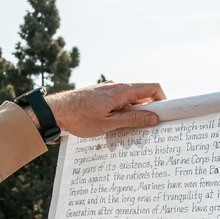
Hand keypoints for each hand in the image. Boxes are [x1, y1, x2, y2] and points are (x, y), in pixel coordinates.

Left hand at [43, 81, 165, 137]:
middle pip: (142, 96)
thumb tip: (154, 118)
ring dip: (132, 115)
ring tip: (124, 132)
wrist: (54, 111)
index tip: (165, 115)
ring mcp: (108, 89)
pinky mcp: (100, 95)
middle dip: (147, 112)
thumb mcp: (109, 123)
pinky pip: (118, 102)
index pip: (152, 88)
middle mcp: (116, 86)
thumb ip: (133, 119)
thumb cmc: (79, 118)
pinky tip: (113, 127)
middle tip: (145, 130)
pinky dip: (121, 113)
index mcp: (121, 91)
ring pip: (129, 101)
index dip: (163, 100)